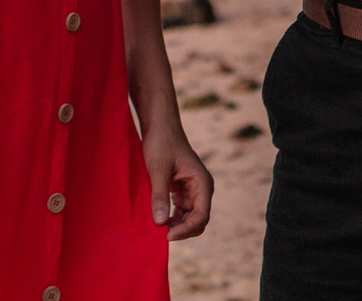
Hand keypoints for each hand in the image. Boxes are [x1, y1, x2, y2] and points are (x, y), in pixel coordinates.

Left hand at [143, 118, 214, 239]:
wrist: (159, 126)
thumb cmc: (161, 143)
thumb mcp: (158, 169)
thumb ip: (159, 196)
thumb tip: (160, 223)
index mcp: (202, 183)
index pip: (201, 216)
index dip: (186, 230)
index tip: (167, 235)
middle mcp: (201, 189)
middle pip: (198, 221)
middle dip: (182, 230)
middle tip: (161, 234)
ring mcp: (192, 190)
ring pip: (190, 218)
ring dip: (177, 226)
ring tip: (158, 227)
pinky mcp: (182, 190)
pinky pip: (181, 211)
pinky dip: (172, 218)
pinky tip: (159, 218)